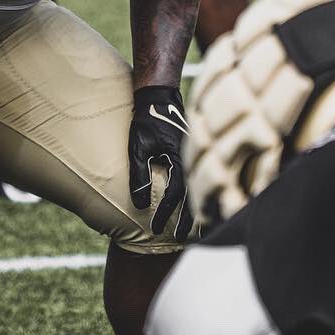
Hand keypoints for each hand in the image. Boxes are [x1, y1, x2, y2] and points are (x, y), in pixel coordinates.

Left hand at [128, 85, 193, 240]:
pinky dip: (194, 194)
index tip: (157, 228)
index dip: (166, 213)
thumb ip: (138, 174)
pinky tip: (191, 204)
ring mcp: (192, 155)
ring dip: (194, 207)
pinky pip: (195, 178)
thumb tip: (139, 204)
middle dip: (188, 219)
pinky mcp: (190, 153)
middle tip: (180, 238)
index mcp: (179, 158)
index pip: (176, 193)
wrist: (158, 95)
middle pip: (194, 195)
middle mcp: (190, 158)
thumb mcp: (137, 145)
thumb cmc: (146, 119)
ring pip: (197, 187)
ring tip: (191, 229)